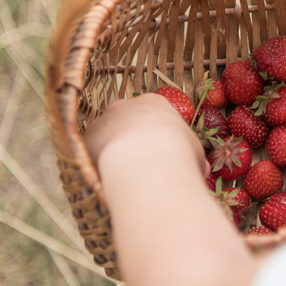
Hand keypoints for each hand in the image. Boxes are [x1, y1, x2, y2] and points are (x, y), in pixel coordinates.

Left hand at [84, 94, 206, 180]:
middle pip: (126, 121)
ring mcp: (103, 120)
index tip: (161, 156)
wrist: (144, 161)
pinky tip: (108, 182)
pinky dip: (98, 166)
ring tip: (123, 177)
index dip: (157, 137)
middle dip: (130, 141)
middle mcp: (125, 105)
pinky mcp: (86, 139)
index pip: (153, 115)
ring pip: (105, 136)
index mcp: (154, 103)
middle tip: (139, 166)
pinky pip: (91, 153)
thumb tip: (200, 170)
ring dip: (111, 153)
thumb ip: (192, 157)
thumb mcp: (194, 154)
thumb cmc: (178, 155)